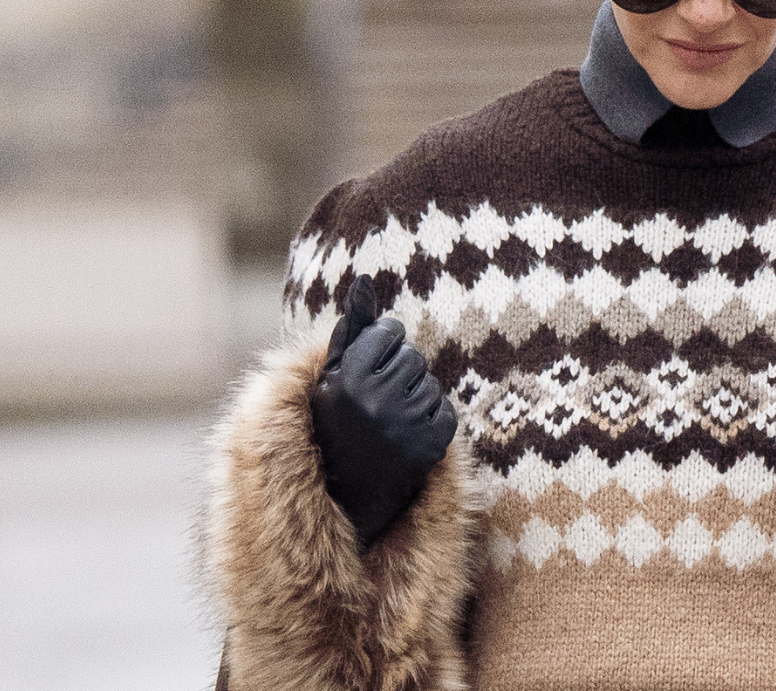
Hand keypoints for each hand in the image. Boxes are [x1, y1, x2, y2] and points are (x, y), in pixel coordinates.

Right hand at [310, 275, 457, 548]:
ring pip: (430, 384)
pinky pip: (445, 411)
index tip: (371, 368)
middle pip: (412, 356)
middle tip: (378, 400)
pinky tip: (406, 435)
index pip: (390, 331)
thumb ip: (351, 327)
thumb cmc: (334, 425)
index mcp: (346, 377)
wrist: (343, 495)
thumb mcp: (330, 376)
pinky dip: (430, 421)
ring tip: (389, 421)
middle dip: (400, 372)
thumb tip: (365, 279)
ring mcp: (405, 424)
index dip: (383, 346)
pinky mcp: (431, 446)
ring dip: (415, 397)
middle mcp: (375, 399)